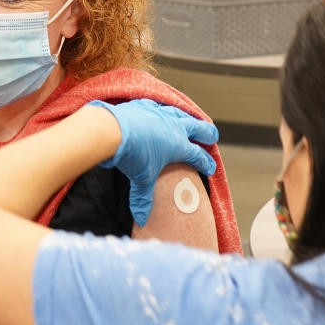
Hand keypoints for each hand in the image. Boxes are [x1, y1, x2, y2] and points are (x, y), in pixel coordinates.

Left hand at [86, 99, 218, 225]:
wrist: (112, 130)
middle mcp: (174, 127)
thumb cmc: (131, 156)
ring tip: (190, 121)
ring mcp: (160, 113)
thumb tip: (142, 218)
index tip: (210, 169)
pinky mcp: (144, 105)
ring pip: (180, 113)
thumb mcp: (140, 179)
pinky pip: (157, 105)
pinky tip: (159, 110)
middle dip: (208, 134)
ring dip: (187, 118)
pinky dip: (161, 109)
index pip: (198, 156)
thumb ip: (143, 199)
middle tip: (212, 137)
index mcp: (179, 146)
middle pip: (199, 128)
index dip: (206, 163)